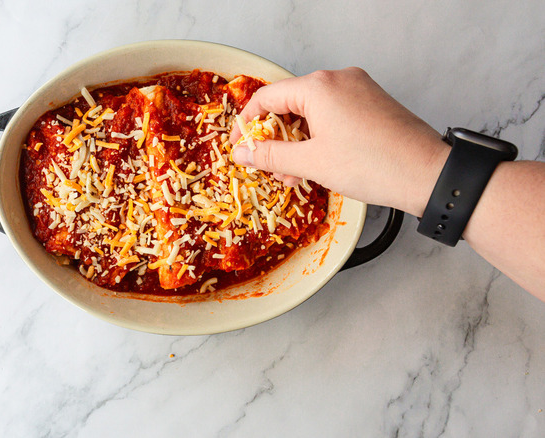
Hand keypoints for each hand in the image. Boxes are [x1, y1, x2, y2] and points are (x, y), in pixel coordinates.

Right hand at [230, 67, 449, 216]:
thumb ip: (271, 156)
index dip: (247, 125)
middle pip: (290, 105)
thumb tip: (243, 152)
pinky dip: (319, 138)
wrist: (428, 174)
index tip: (240, 147)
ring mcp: (358, 89)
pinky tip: (317, 165)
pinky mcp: (372, 103)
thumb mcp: (311, 163)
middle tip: (268, 167)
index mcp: (319, 86)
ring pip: (312, 113)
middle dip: (276, 139)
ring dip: (297, 143)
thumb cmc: (373, 165)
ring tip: (294, 175)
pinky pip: (334, 116)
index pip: (267, 97)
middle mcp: (339, 79)